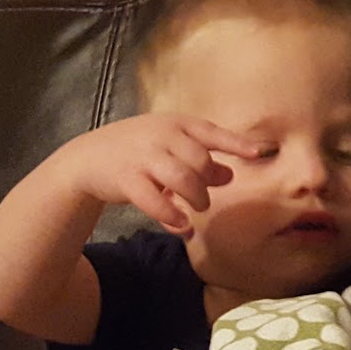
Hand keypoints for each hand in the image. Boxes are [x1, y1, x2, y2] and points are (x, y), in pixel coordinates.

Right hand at [58, 113, 264, 232]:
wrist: (89, 158)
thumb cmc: (140, 151)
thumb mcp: (171, 148)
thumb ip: (201, 159)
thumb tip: (230, 174)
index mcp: (176, 124)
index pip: (212, 132)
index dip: (237, 144)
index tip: (261, 152)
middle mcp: (161, 135)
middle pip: (200, 161)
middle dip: (208, 184)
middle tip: (204, 199)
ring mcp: (143, 156)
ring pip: (182, 179)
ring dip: (195, 198)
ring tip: (195, 209)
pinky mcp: (126, 179)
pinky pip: (155, 200)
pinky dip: (171, 216)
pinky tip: (181, 225)